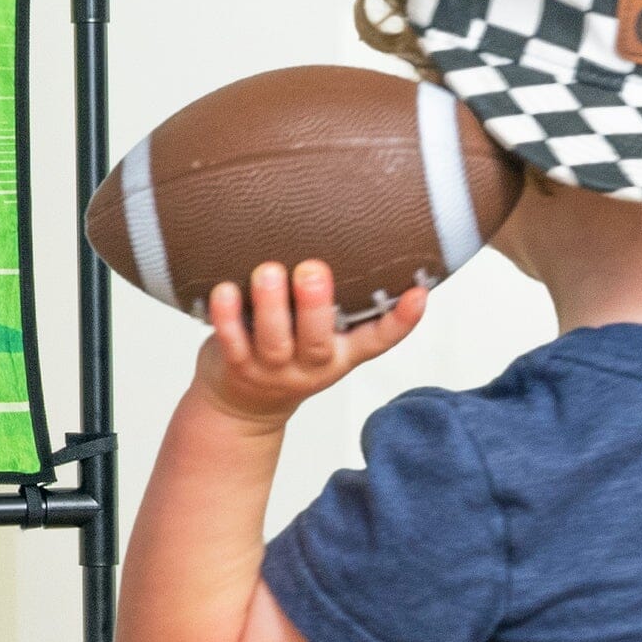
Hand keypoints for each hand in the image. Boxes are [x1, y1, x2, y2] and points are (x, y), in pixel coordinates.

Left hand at [195, 261, 427, 425]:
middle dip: (316, 306)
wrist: (243, 409)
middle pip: (317, 341)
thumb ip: (340, 304)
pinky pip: (231, 342)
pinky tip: (223, 289)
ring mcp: (272, 369)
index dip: (400, 321)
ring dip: (271, 305)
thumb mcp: (325, 339)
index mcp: (340, 354)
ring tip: (268, 271)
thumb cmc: (288, 356)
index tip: (418, 293)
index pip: (377, 341)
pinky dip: (226, 317)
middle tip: (313, 269)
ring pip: (274, 341)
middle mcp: (310, 365)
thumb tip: (355, 232)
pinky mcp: (236, 367)